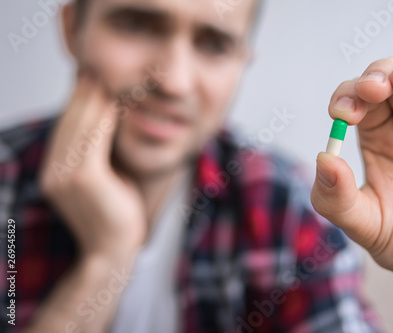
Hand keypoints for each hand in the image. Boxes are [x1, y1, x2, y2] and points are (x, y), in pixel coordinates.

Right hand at [39, 67, 146, 257]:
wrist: (113, 251)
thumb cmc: (116, 215)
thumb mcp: (105, 180)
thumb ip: (100, 154)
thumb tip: (110, 123)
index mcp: (56, 171)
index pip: (68, 129)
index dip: (78, 102)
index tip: (91, 79)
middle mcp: (54, 171)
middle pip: (70, 122)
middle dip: (83, 93)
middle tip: (95, 68)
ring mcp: (64, 174)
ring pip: (80, 125)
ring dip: (91, 98)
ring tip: (103, 75)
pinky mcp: (84, 177)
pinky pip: (92, 137)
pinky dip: (102, 115)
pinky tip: (112, 98)